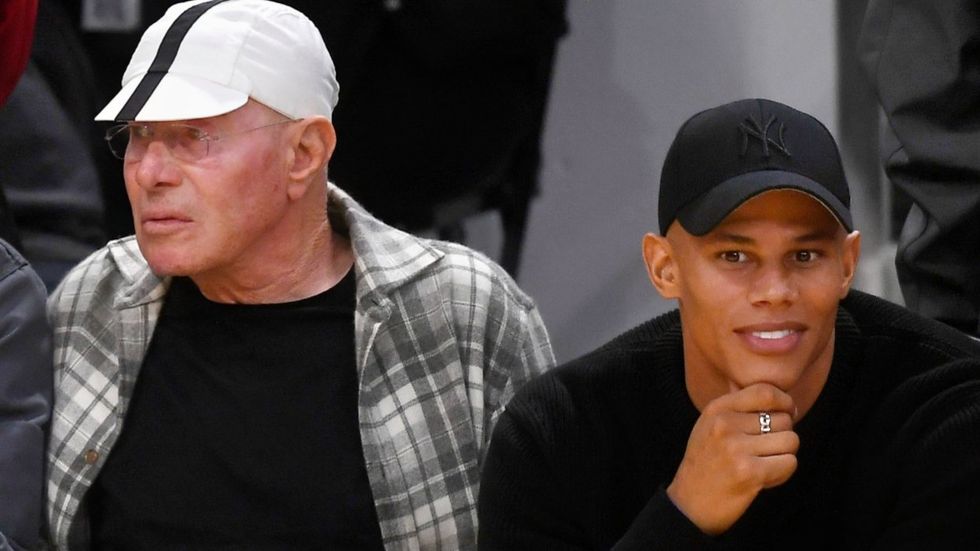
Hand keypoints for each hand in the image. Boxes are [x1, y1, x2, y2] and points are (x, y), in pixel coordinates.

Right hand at [666, 383, 798, 534]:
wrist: (689, 504)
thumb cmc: (706, 464)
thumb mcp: (710, 426)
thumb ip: (739, 409)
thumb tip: (786, 404)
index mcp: (717, 409)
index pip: (765, 392)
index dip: (784, 402)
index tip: (786, 414)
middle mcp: (725, 425)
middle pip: (783, 419)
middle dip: (783, 435)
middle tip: (765, 450)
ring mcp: (736, 449)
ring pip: (791, 441)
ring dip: (784, 454)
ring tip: (763, 463)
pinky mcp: (750, 473)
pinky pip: (790, 463)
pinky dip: (783, 472)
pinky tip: (765, 477)